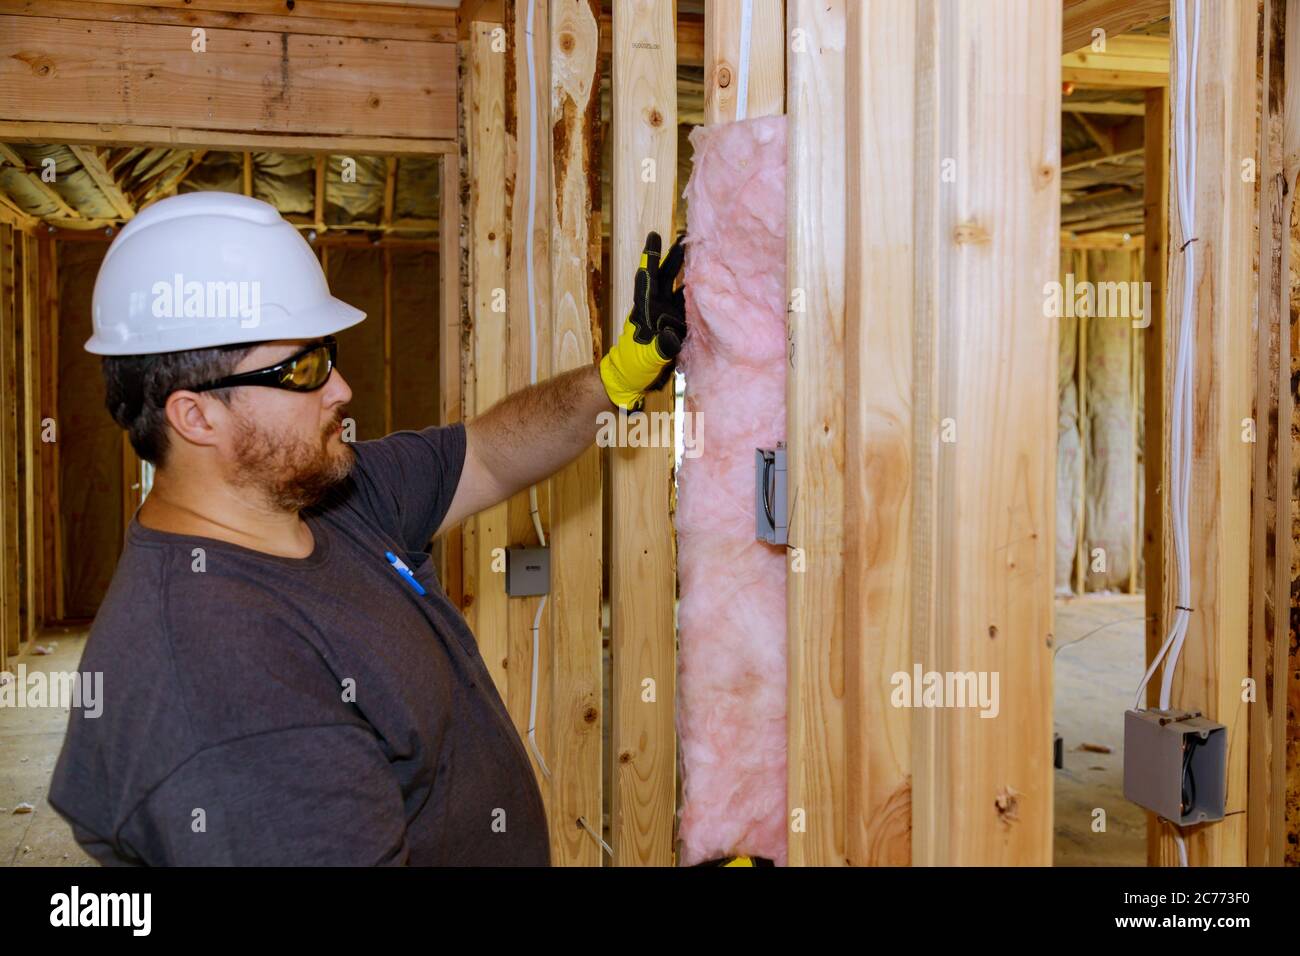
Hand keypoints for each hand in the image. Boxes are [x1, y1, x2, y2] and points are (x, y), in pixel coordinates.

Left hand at [599, 231, 686, 411]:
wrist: (634, 381)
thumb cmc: (633, 367)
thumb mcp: (646, 357)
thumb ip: (660, 347)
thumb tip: (672, 335)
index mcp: (646, 310)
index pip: (648, 279)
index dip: (651, 258)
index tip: (654, 237)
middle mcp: (657, 308)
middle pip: (666, 277)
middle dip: (675, 258)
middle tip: (685, 237)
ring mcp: (667, 316)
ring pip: (680, 289)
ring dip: (690, 274)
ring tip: (703, 257)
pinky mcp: (678, 327)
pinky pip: (691, 307)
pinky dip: (700, 297)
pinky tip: (712, 287)